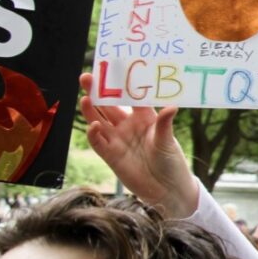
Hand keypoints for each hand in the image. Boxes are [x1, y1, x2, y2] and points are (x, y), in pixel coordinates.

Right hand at [79, 73, 197, 217]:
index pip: (130, 97)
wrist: (166, 189)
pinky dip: (94, 134)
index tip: (112, 69)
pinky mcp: (111, 155)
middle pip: (109, 106)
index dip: (121, 84)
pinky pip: (98, 142)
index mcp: (145, 117)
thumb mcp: (168, 140)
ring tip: (85, 97)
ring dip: (91, 110)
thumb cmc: (171, 161)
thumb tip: (172, 106)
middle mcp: (128, 125)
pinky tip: (93, 125)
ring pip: (99, 120)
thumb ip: (165, 123)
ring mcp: (118, 140)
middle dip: (98, 92)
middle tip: (87, 77)